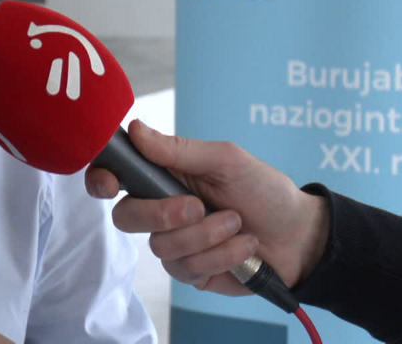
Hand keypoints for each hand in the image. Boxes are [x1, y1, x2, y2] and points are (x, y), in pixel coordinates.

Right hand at [84, 119, 328, 294]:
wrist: (301, 237)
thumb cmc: (264, 191)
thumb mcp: (226, 160)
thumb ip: (178, 149)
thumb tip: (134, 129)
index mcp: (162, 176)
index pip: (113, 176)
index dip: (100, 179)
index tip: (110, 183)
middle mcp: (160, 210)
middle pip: (126, 217)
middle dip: (162, 214)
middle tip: (197, 206)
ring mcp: (174, 243)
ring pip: (160, 245)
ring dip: (206, 235)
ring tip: (237, 224)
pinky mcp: (190, 272)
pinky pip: (186, 268)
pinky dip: (221, 255)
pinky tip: (244, 247)